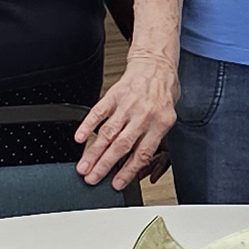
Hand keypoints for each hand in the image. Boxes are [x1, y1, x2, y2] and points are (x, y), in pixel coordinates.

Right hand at [76, 53, 177, 189]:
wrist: (156, 65)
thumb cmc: (163, 93)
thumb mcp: (169, 118)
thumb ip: (155, 140)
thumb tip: (139, 164)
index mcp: (160, 124)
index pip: (142, 153)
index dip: (128, 171)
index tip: (116, 184)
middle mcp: (143, 115)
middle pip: (121, 146)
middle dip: (104, 166)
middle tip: (92, 179)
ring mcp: (127, 105)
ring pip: (107, 133)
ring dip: (93, 152)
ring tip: (83, 167)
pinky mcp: (114, 95)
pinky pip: (98, 112)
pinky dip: (87, 125)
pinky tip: (80, 138)